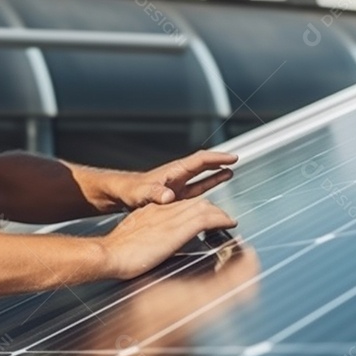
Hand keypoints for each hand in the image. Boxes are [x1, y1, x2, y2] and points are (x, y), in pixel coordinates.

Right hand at [99, 197, 236, 279]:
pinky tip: (229, 223)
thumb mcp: (132, 241)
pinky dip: (221, 219)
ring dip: (219, 213)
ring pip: (203, 206)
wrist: (109, 254)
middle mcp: (161, 210)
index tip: (203, 218)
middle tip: (221, 218)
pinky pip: (206, 218)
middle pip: (193, 202)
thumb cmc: (115, 255)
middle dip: (210, 209)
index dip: (195, 209)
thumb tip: (154, 250)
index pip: (179, 204)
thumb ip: (146, 240)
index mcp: (150, 213)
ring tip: (228, 220)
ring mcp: (170, 218)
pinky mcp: (177, 228)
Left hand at [116, 149, 237, 209]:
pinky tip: (212, 192)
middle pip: (202, 165)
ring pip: (200, 178)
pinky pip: (194, 190)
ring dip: (214, 175)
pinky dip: (205, 189)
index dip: (217, 159)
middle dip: (219, 162)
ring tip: (230, 172)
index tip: (232, 158)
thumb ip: (155, 194)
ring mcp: (176, 185)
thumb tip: (169, 197)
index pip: (200, 160)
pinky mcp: (173, 196)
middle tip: (235, 160)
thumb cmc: (129, 191)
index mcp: (173, 171)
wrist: (119, 195)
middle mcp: (177, 176)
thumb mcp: (142, 193)